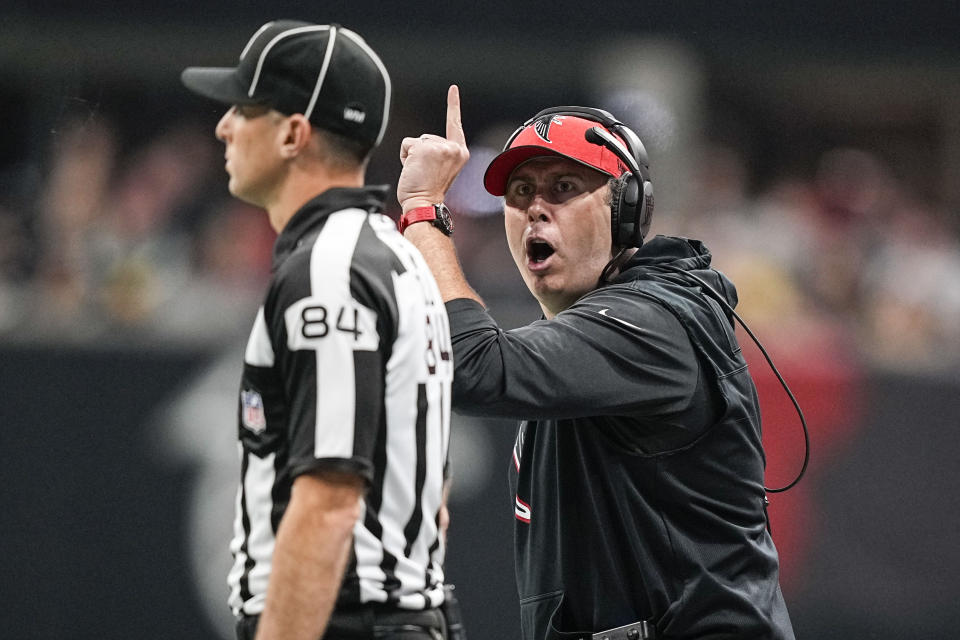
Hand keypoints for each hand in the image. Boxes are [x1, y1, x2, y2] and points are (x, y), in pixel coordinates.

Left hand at [397, 85, 469, 212]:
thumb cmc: (428, 191)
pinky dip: (404, 157)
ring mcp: (441, 147)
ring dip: (412, 156)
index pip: (455, 124)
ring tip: (419, 174)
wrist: (424, 204)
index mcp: (460, 153)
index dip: (453, 105)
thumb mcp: (441, 169)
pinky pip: (406, 144)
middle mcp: (454, 148)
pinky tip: (412, 170)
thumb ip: (438, 153)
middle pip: (427, 137)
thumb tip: (422, 145)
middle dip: (421, 153)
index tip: (453, 88)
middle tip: (424, 174)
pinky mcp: (425, 149)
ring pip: (416, 141)